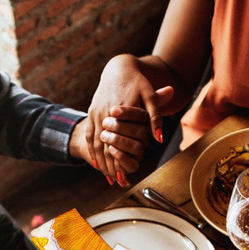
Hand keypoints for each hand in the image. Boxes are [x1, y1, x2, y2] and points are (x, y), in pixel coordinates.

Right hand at [83, 55, 172, 181]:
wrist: (118, 68)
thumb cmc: (138, 82)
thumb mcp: (150, 97)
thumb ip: (155, 118)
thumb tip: (158, 138)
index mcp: (118, 112)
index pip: (117, 142)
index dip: (119, 160)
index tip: (123, 176)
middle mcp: (104, 113)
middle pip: (104, 145)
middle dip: (109, 165)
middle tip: (114, 181)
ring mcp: (95, 112)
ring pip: (95, 141)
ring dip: (100, 160)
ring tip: (106, 176)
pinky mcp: (92, 111)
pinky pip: (89, 134)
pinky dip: (92, 149)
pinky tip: (96, 162)